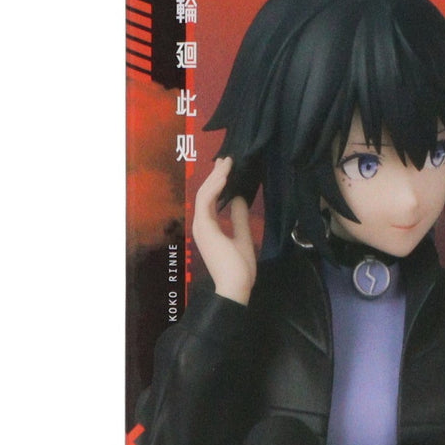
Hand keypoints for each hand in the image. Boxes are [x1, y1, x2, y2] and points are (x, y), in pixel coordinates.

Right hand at [192, 157, 256, 305]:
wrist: (236, 286)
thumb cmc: (240, 268)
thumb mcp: (243, 237)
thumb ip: (239, 218)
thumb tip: (239, 199)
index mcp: (209, 228)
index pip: (211, 199)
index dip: (218, 182)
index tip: (227, 168)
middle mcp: (201, 225)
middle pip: (206, 193)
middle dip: (216, 175)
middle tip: (226, 159)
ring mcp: (201, 225)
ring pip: (204, 193)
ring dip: (216, 176)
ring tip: (227, 162)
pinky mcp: (204, 226)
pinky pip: (206, 200)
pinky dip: (215, 186)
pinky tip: (225, 175)